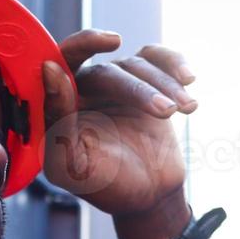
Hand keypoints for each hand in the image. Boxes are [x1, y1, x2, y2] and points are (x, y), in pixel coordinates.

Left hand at [41, 30, 197, 231]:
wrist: (150, 197)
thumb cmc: (106, 185)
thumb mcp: (73, 165)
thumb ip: (57, 120)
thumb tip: (50, 69)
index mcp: (62, 105)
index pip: (62, 61)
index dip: (83, 43)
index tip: (111, 41)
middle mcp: (87, 89)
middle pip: (109, 70)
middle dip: (140, 89)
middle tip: (165, 112)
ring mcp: (119, 83)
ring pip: (139, 66)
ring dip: (166, 85)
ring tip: (185, 109)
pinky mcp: (148, 83)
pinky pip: (159, 59)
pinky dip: (175, 64)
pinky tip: (189, 80)